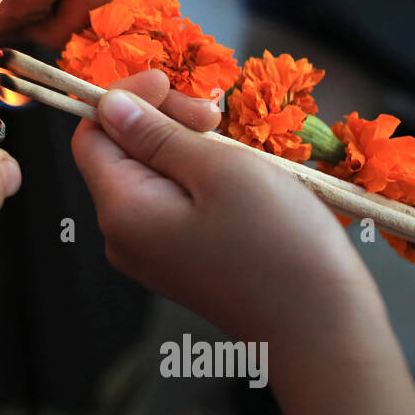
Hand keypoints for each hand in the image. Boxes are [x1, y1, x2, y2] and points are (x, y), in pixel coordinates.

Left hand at [71, 70, 378, 342]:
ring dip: (187, 146)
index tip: (175, 83)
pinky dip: (199, 177)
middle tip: (217, 115)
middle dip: (162, 120)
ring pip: (151, 175)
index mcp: (121, 210)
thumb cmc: (279, 244)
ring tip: (236, 147)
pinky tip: (239, 177)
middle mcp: (123, 236)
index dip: (125, 99)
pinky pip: (173, 203)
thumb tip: (108, 105)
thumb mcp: (218, 168)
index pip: (92, 135)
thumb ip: (156, 134)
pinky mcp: (180, 262)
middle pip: (119, 153)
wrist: (323, 331)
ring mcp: (151, 253)